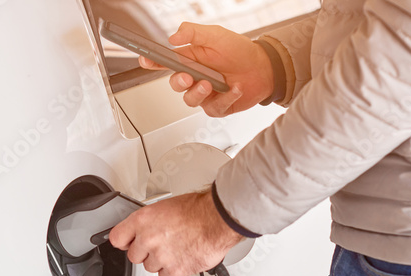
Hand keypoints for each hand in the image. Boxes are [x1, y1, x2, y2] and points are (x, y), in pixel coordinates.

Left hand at [109, 190, 243, 275]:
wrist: (217, 220)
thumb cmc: (197, 209)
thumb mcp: (166, 206)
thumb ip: (150, 221)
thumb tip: (144, 228)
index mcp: (143, 220)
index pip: (117, 238)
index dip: (124, 241)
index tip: (128, 243)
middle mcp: (148, 239)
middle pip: (133, 256)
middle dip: (145, 252)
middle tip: (159, 244)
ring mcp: (161, 256)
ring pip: (150, 267)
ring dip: (160, 261)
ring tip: (175, 248)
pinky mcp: (175, 270)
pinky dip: (173, 269)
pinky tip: (181, 256)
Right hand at [139, 22, 274, 116]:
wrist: (265, 68)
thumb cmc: (240, 51)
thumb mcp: (216, 35)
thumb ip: (193, 32)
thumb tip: (173, 38)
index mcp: (191, 59)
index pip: (166, 62)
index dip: (153, 62)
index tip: (146, 60)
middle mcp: (195, 77)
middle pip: (176, 84)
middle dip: (179, 82)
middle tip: (189, 77)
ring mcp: (206, 93)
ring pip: (190, 100)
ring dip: (198, 93)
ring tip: (211, 84)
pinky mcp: (218, 106)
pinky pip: (213, 108)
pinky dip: (225, 99)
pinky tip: (235, 89)